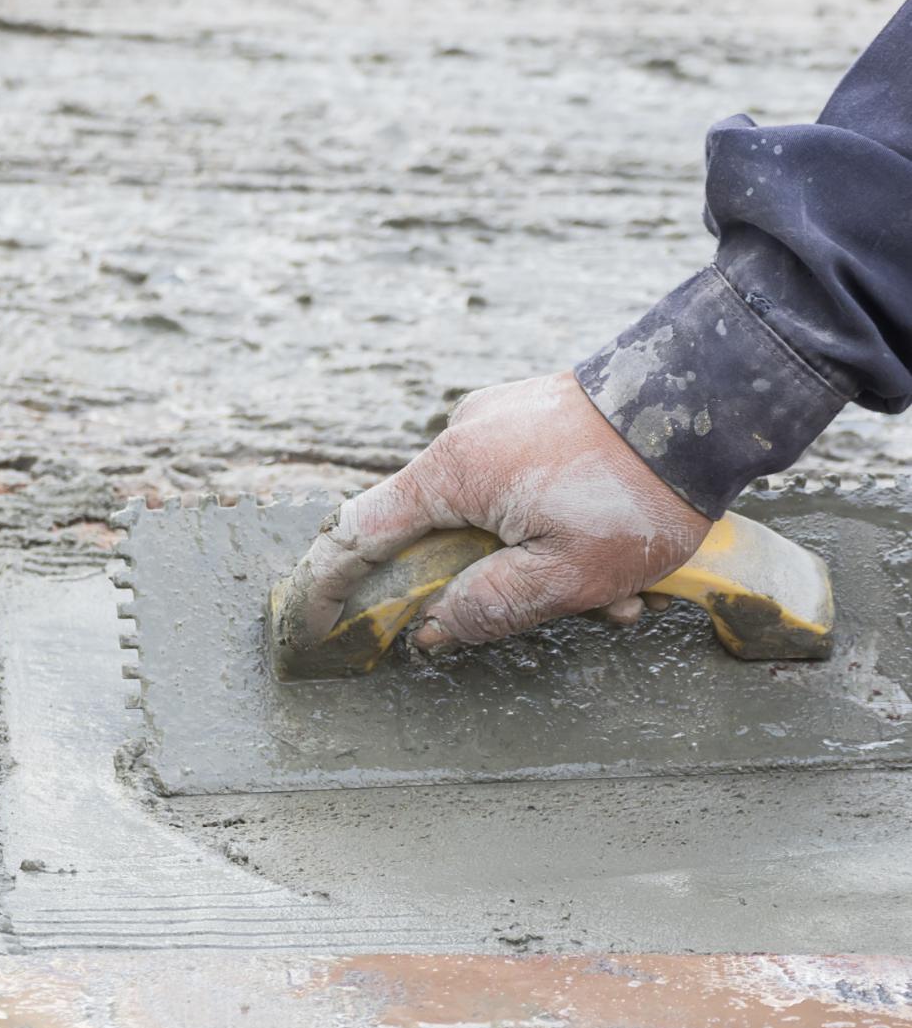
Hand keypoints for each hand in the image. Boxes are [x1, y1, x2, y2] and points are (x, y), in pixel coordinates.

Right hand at [289, 371, 711, 653]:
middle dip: (495, 590)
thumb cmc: (638, 489)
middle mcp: (464, 436)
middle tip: (568, 615)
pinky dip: (561, 534)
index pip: (360, 534)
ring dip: (545, 568)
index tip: (312, 625)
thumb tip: (434, 631)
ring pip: (494, 520)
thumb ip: (487, 609)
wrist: (714, 396)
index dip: (328, 586)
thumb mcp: (564, 577)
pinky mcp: (537, 417)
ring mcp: (501, 421)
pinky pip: (526, 491)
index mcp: (453, 471)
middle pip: (441, 535)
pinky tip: (624, 560)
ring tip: (619, 594)